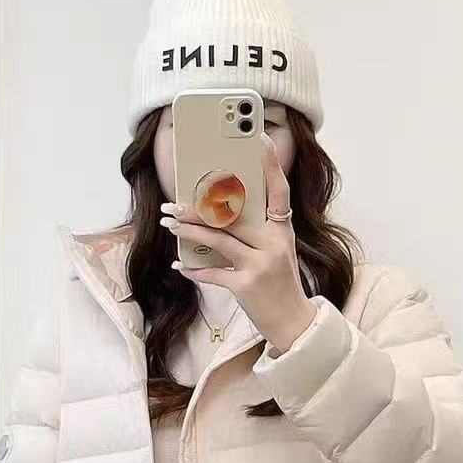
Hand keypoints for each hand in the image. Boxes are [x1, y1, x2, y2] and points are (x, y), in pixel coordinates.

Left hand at [160, 132, 317, 354]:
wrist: (293, 323)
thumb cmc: (280, 284)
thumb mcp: (278, 252)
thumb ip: (258, 232)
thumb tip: (220, 214)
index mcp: (283, 231)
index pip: (279, 190)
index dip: (271, 164)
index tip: (260, 139)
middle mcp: (274, 243)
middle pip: (233, 216)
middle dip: (199, 208)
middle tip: (173, 202)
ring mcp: (260, 264)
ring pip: (219, 240)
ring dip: (189, 231)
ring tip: (169, 223)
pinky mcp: (247, 286)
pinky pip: (214, 273)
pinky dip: (194, 269)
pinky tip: (179, 263)